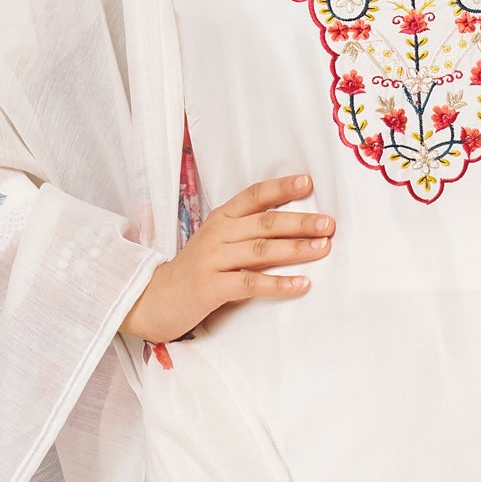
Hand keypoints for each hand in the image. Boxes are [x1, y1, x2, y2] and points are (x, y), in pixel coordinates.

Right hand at [122, 173, 331, 345]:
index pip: (253, 196)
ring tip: (323, 248)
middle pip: (264, 223)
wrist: (152, 299)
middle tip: (329, 223)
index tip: (308, 182)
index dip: (280, 188)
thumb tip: (292, 228)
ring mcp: (212, 260)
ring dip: (295, 249)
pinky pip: (250, 283)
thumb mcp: (217, 243)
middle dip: (300, 222)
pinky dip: (278, 284)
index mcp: (220, 219)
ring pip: (260, 250)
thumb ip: (246, 233)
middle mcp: (217, 235)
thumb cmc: (194, 271)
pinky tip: (302, 284)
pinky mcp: (210, 288)